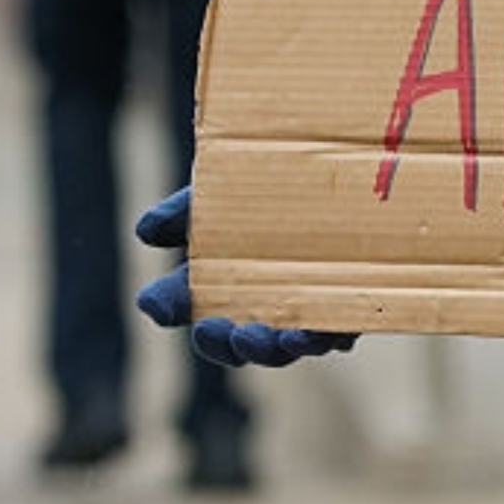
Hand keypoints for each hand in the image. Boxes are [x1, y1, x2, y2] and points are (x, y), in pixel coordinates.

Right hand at [133, 186, 357, 368]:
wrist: (339, 155)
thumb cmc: (271, 180)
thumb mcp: (224, 188)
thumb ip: (186, 210)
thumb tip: (145, 232)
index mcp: (228, 280)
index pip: (192, 302)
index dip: (171, 306)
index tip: (158, 303)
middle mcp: (269, 302)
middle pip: (240, 343)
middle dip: (222, 344)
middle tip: (209, 330)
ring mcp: (314, 306)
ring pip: (289, 346)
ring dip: (270, 348)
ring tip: (256, 336)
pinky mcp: (358, 302)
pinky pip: (340, 328)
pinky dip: (323, 333)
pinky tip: (309, 329)